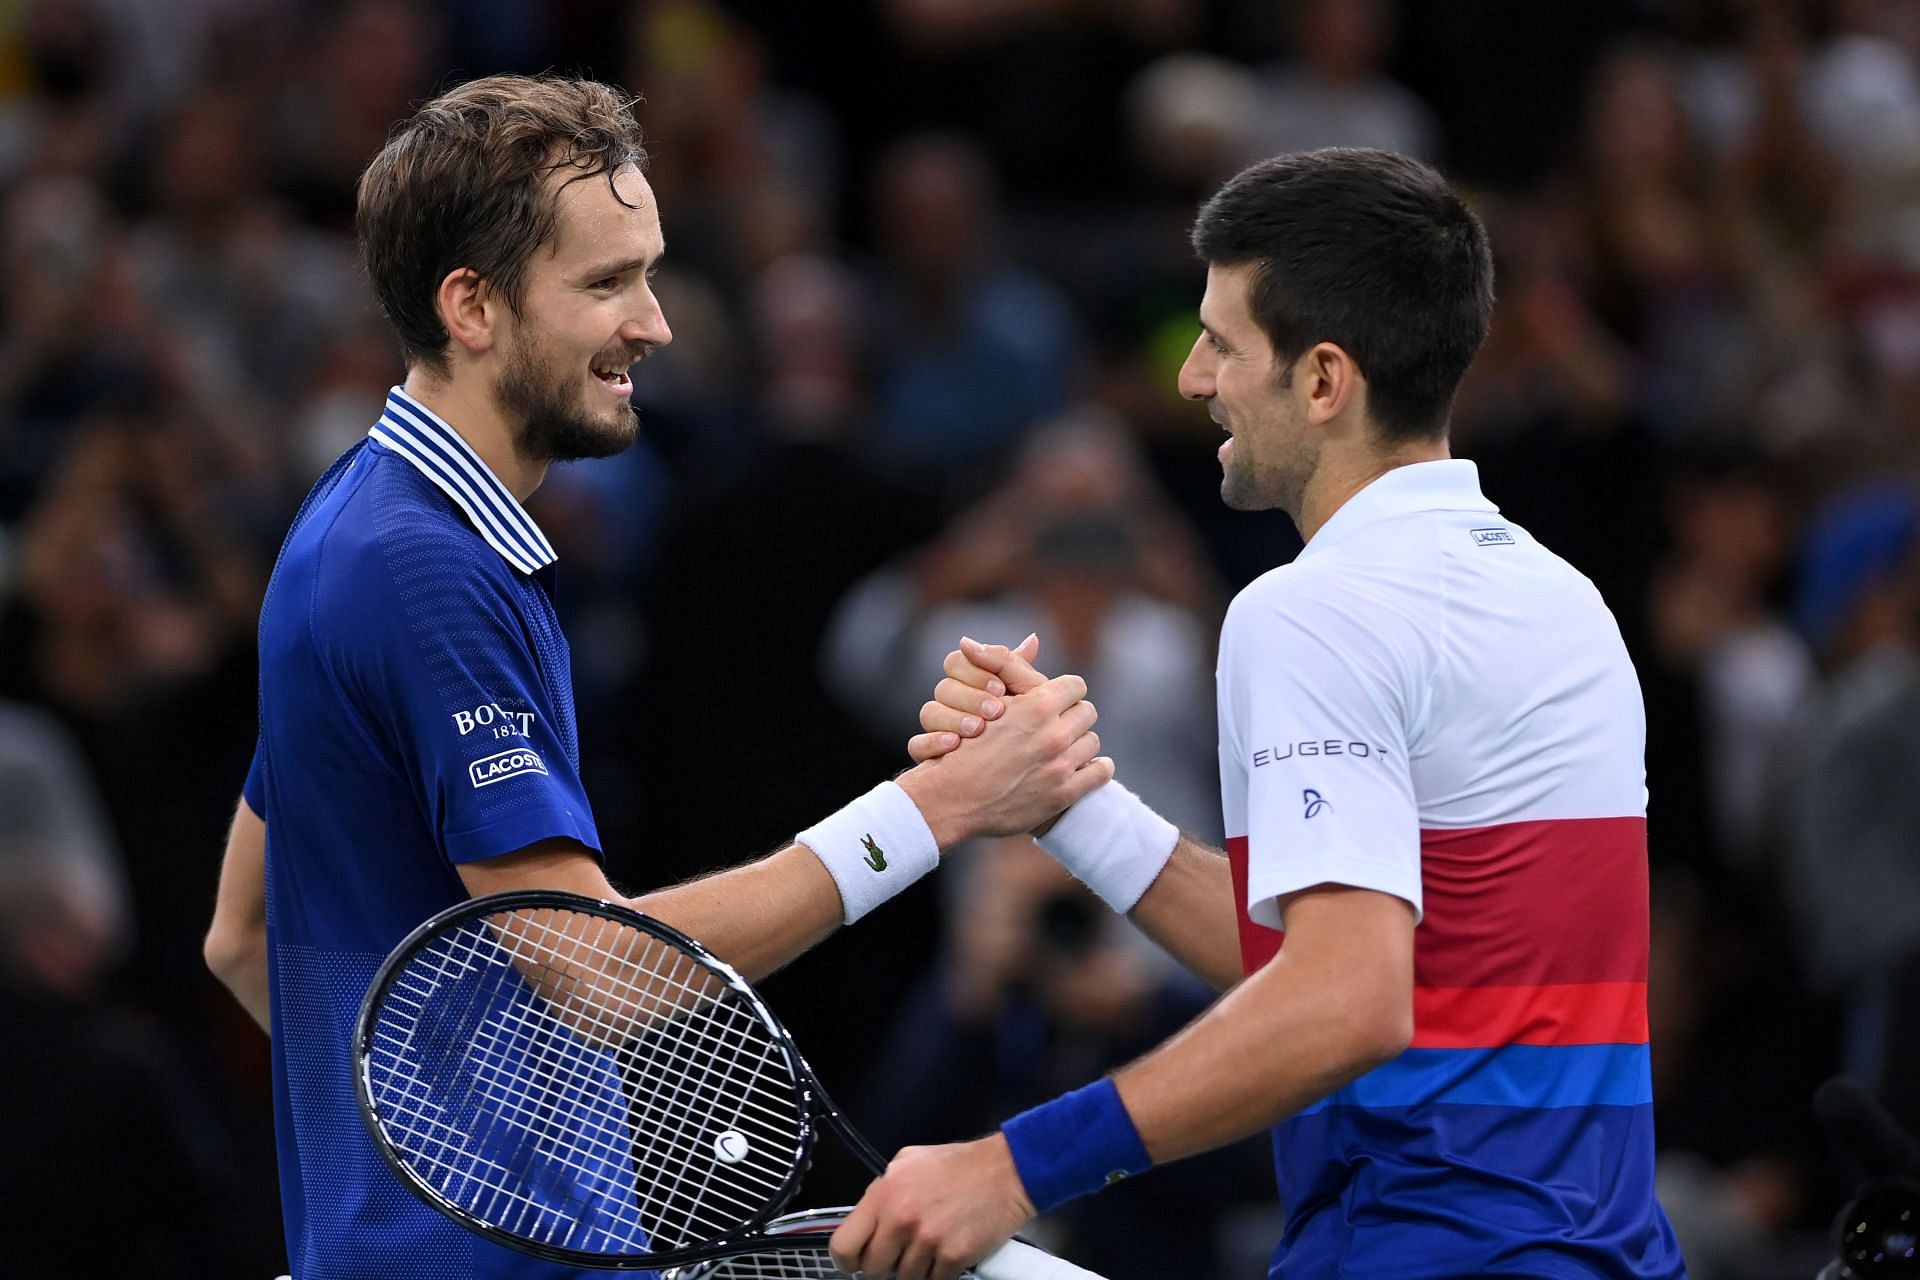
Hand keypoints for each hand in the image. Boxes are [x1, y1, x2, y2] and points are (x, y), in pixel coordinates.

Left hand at [830, 1136, 1034, 1279]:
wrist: (1007, 1171)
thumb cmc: (957, 1164)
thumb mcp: (908, 1161)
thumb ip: (882, 1190)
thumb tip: (866, 1218)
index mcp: (884, 1195)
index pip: (844, 1246)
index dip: (848, 1260)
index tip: (858, 1261)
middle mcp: (901, 1220)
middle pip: (873, 1270)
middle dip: (886, 1264)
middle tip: (902, 1250)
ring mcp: (928, 1241)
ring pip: (904, 1279)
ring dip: (915, 1270)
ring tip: (929, 1248)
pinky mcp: (954, 1258)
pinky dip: (939, 1274)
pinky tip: (947, 1254)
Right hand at [895, 670, 1110, 846]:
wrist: (951, 799)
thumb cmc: (964, 745)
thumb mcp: (986, 699)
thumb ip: (1011, 666)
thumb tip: (1034, 638)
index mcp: (1037, 707)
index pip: (1075, 685)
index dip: (1063, 693)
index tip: (1054, 702)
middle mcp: (1053, 735)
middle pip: (1087, 712)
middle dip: (1072, 717)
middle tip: (1058, 726)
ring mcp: (1060, 767)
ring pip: (1093, 742)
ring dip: (1080, 744)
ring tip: (1063, 749)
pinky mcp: (1064, 794)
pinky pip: (1101, 771)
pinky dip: (1096, 768)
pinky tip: (1082, 768)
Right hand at [908, 635, 1047, 763]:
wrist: (1018, 784)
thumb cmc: (1029, 735)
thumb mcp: (1032, 701)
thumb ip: (1024, 673)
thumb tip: (1033, 639)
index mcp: (970, 685)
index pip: (957, 662)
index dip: (977, 672)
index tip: (1001, 689)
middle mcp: (950, 704)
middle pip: (944, 686)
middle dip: (971, 696)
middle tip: (996, 711)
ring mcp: (937, 730)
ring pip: (928, 712)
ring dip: (954, 718)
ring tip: (978, 730)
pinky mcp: (929, 757)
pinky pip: (916, 744)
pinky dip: (932, 743)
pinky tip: (953, 746)